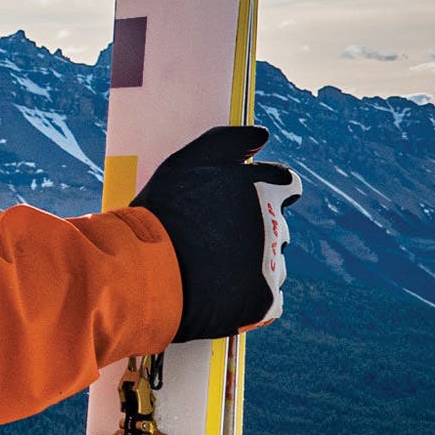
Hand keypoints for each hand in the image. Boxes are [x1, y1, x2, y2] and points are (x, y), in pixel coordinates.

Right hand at [133, 125, 301, 341]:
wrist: (147, 270)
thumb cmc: (163, 212)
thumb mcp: (186, 162)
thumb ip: (228, 143)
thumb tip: (262, 135)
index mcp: (263, 188)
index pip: (286, 183)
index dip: (271, 189)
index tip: (250, 198)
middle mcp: (276, 223)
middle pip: (277, 225)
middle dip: (254, 231)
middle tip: (214, 238)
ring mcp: (272, 263)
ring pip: (272, 262)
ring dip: (250, 263)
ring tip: (208, 267)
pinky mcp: (265, 299)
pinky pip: (268, 299)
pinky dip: (249, 297)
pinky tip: (219, 291)